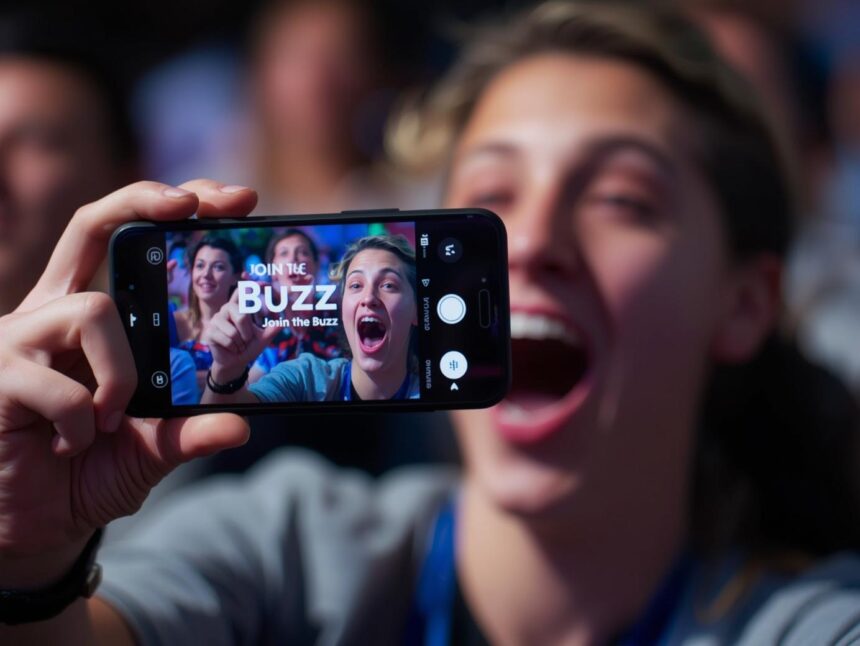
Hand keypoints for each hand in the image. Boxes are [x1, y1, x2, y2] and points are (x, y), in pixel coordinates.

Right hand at [0, 180, 256, 586]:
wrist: (25, 529)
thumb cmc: (83, 477)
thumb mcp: (149, 450)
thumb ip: (188, 432)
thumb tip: (241, 424)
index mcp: (88, 320)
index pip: (123, 240)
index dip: (166, 209)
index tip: (234, 198)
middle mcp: (50, 314)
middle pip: (91, 225)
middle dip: (143, 201)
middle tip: (193, 202)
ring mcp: (16, 339)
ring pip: (92, 307)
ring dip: (121, 371)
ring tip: (115, 419)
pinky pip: (58, 382)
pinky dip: (83, 419)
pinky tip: (72, 444)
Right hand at [205, 287, 280, 382]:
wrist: (236, 362)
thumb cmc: (249, 347)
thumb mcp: (263, 338)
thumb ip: (273, 329)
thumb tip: (284, 322)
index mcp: (239, 307)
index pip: (241, 291)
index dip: (249, 285)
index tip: (259, 282)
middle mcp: (226, 309)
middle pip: (242, 316)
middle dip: (247, 333)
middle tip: (246, 340)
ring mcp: (216, 320)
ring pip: (233, 332)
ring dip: (240, 343)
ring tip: (237, 345)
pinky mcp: (210, 332)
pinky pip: (227, 340)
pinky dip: (233, 348)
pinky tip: (230, 349)